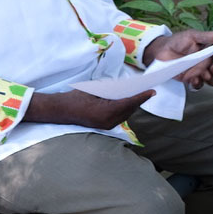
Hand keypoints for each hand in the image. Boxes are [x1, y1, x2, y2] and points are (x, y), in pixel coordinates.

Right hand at [26, 89, 154, 129]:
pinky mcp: (103, 126)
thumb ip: (110, 90)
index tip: (152, 91)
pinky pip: (119, 117)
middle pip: (129, 110)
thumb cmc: (76, 97)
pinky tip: (129, 102)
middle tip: (149, 90)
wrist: (61, 109)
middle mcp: (108, 121)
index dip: (141, 97)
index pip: (129, 103)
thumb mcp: (95, 90)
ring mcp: (105, 125)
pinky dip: (125, 109)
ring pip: (125, 114)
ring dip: (133, 105)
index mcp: (106, 111)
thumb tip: (126, 87)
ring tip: (142, 95)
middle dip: (139, 100)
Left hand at [145, 30, 212, 88]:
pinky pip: (198, 84)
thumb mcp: (192, 36)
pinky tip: (194, 79)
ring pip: (212, 79)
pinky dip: (198, 83)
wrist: (161, 51)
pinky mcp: (190, 79)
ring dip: (211, 79)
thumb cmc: (177, 41)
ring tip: (205, 75)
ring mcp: (198, 71)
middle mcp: (205, 62)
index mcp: (207, 50)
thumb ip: (207, 36)